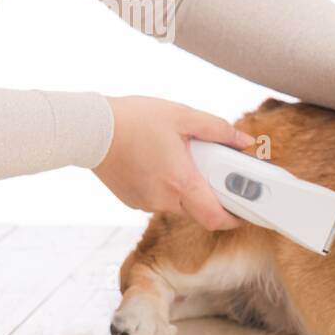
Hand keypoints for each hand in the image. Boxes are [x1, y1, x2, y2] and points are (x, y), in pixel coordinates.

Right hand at [93, 96, 254, 230]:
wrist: (89, 128)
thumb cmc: (135, 119)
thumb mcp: (183, 116)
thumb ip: (219, 130)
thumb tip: (245, 142)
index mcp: (181, 182)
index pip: (216, 219)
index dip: (234, 219)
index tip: (244, 210)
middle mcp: (164, 199)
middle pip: (199, 211)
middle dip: (211, 197)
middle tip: (216, 175)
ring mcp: (145, 203)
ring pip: (178, 206)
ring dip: (187, 190)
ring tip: (182, 161)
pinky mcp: (132, 200)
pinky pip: (159, 200)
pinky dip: (167, 187)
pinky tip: (160, 164)